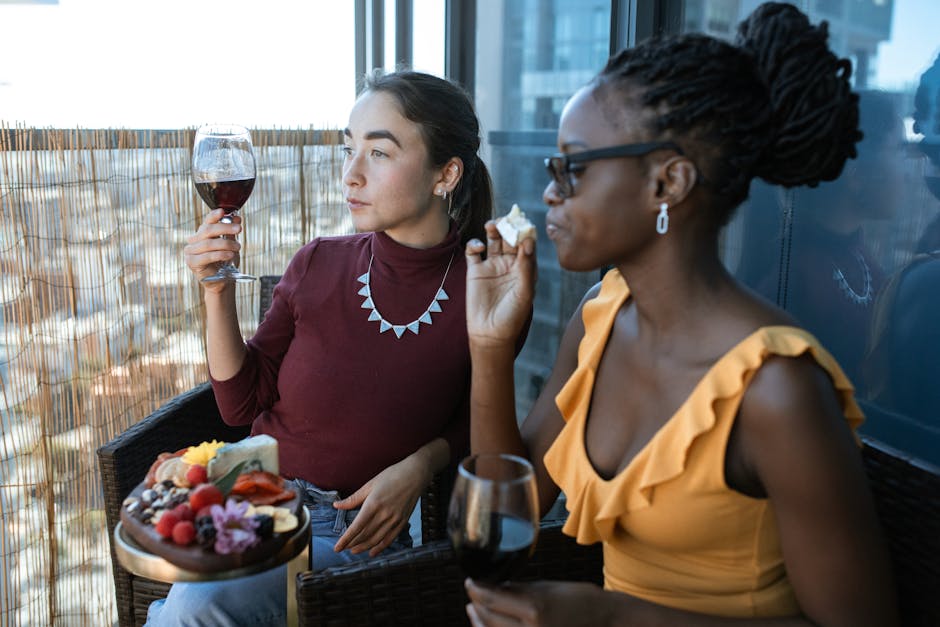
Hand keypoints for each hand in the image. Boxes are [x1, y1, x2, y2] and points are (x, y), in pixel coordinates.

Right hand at [183, 209, 242, 290]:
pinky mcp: (192, 262)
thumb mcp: (230, 245)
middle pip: (208, 230)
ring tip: (237, 247)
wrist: (222, 282)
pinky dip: (221, 254)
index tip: (223, 211)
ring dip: (226, 243)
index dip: (214, 216)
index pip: (206, 222)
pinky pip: (207, 256)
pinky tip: (230, 255)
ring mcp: (190, 251)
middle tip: (239, 229)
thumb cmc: (225, 263)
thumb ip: (231, 232)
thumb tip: (237, 218)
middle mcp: (193, 241)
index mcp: (201, 234)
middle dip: (225, 228)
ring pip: (209, 243)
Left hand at [331, 453, 430, 556]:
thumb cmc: (391, 476)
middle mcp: (384, 514)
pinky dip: (380, 547)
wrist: (415, 474)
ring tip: (354, 551)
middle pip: (365, 535)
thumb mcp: (370, 484)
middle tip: (342, 549)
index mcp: (373, 504)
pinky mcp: (403, 521)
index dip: (346, 539)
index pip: (356, 527)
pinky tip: (372, 552)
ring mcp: (395, 519)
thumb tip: (336, 505)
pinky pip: (390, 539)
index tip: (337, 547)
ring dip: (364, 547)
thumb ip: (353, 499)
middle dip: (352, 544)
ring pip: (376, 539)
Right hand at [465, 221, 536, 348]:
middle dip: (509, 227)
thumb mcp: (524, 291)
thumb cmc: (512, 315)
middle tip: (506, 220)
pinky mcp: (475, 270)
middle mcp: (509, 264)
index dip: (526, 232)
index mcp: (525, 267)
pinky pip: (473, 251)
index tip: (524, 224)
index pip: (527, 244)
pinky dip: (474, 244)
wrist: (490, 333)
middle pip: (510, 238)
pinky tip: (478, 246)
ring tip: (492, 225)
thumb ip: (526, 266)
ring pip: (493, 240)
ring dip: (493, 229)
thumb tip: (528, 241)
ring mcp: (492, 265)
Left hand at [465, 579, 607, 626]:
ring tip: (474, 611)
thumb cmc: (581, 599)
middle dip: (476, 605)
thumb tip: (494, 586)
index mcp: (534, 610)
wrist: (606, 620)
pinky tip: (490, 625)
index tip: (470, 581)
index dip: (476, 590)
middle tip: (471, 593)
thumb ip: (518, 589)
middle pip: (489, 620)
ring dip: (480, 623)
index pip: (493, 600)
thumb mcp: (547, 587)